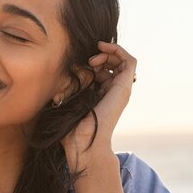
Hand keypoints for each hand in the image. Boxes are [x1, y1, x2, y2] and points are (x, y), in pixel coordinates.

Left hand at [61, 41, 136, 166]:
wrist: (84, 143)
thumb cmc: (72, 128)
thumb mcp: (67, 101)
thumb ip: (68, 89)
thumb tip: (61, 81)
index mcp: (102, 94)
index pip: (104, 70)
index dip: (93, 62)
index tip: (80, 64)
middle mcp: (114, 91)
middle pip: (114, 63)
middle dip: (101, 56)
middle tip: (88, 61)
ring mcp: (121, 89)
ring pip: (123, 60)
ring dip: (109, 53)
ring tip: (93, 58)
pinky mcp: (124, 87)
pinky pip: (130, 61)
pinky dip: (118, 50)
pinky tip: (103, 49)